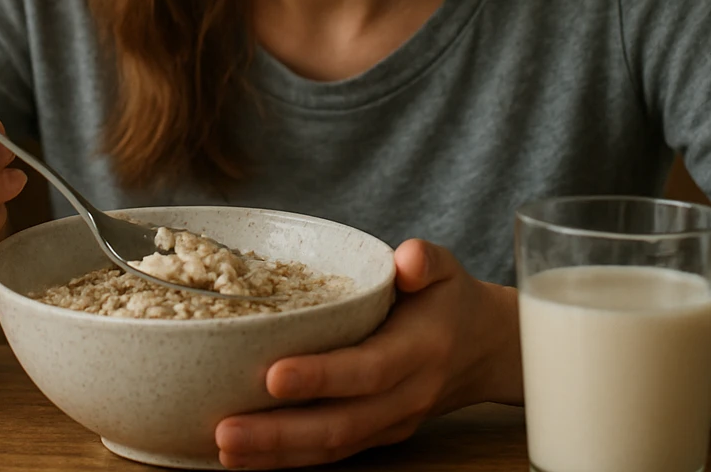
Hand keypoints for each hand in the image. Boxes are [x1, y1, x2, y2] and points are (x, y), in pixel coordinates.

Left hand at [214, 239, 520, 468]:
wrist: (486, 352)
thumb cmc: (452, 302)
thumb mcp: (448, 269)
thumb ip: (427, 259)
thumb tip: (407, 260)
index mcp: (420, 351)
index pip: (368, 370)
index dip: (321, 377)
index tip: (272, 375)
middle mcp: (405, 396)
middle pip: (341, 424)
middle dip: (280, 433)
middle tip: (226, 430)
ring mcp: (391, 424)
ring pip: (332, 448)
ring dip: (276, 454)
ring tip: (224, 447)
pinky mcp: (377, 436)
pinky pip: (332, 454)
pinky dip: (288, 460)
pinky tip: (247, 456)